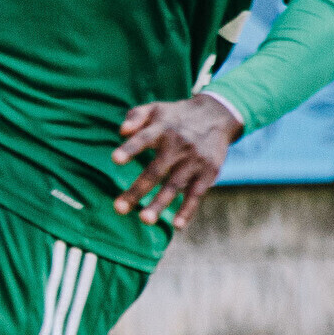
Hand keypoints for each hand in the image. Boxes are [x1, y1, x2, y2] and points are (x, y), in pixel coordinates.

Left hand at [110, 93, 241, 230]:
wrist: (218, 115)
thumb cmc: (176, 116)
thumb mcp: (156, 108)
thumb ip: (135, 116)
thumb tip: (121, 131)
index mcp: (162, 128)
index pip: (143, 139)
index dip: (130, 148)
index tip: (115, 159)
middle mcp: (179, 146)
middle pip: (156, 170)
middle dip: (137, 190)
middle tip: (118, 209)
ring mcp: (195, 161)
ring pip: (175, 185)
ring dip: (160, 204)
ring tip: (144, 219)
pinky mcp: (209, 172)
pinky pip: (197, 193)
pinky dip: (188, 209)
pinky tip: (177, 226)